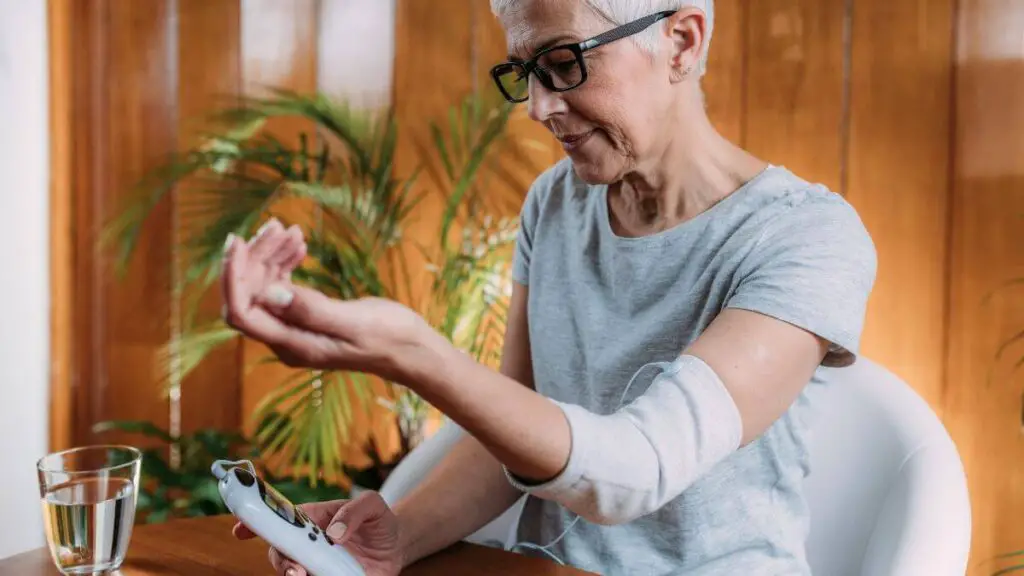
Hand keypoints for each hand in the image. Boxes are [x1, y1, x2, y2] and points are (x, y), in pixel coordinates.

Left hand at [220, 220, 445, 382]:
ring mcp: (295, 328)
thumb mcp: (353, 322)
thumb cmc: (389, 337)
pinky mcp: (306, 316)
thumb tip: (271, 294)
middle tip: (277, 226)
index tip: (237, 242)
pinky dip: (286, 262)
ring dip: (272, 255)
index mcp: (292, 344)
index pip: (241, 312)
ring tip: (292, 230)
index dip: (232, 277)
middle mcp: (286, 339)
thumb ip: (311, 310)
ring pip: (265, 286)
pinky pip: (283, 286)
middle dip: (256, 258)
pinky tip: (300, 245)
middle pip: (250, 294)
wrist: (411, 349)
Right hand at [233, 491, 402, 575]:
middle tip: (296, 570)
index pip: (280, 520)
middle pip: (281, 552)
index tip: (240, 530)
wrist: (397, 546)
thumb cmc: (378, 521)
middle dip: (281, 560)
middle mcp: (309, 544)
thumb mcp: (373, 505)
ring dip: (293, 575)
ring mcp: (317, 565)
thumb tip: (334, 532)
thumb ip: (355, 510)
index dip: (256, 524)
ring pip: (293, 572)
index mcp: (313, 520)